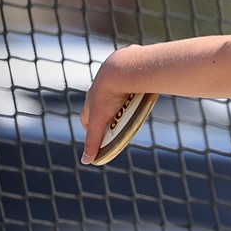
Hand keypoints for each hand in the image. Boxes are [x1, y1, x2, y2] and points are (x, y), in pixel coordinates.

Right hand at [79, 47, 136, 163]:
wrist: (122, 69)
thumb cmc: (108, 96)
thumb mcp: (100, 121)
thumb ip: (93, 141)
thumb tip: (86, 161)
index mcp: (91, 101)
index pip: (87, 118)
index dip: (92, 128)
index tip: (99, 138)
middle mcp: (100, 90)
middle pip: (102, 107)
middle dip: (109, 116)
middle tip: (119, 126)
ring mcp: (114, 81)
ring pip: (117, 94)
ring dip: (122, 102)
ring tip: (133, 110)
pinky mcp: (127, 73)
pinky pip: (131, 83)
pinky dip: (135, 90)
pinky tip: (143, 94)